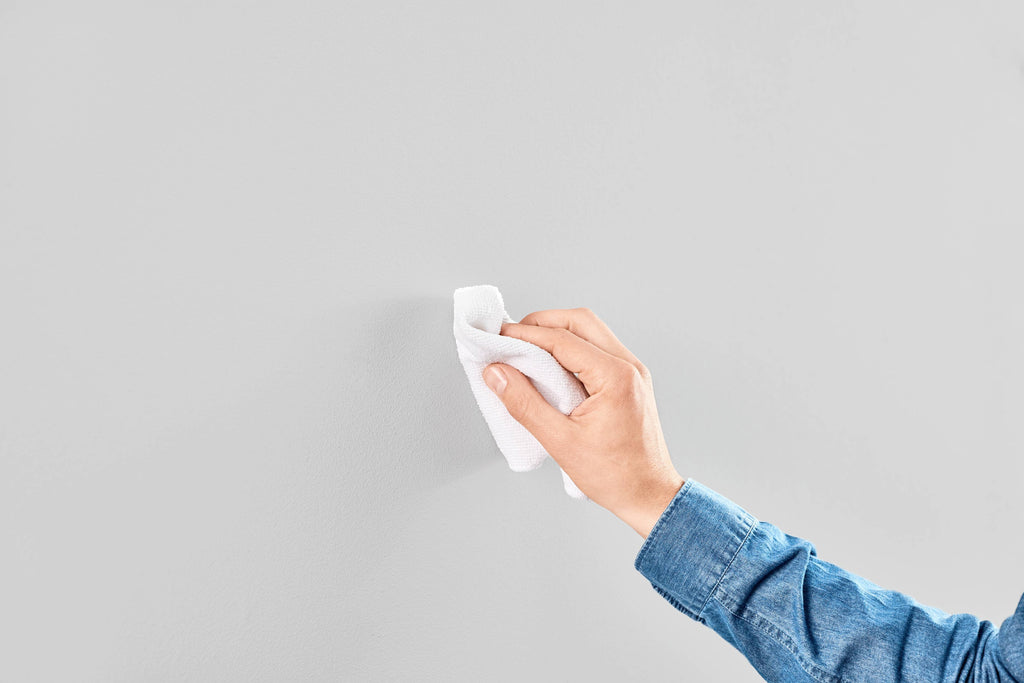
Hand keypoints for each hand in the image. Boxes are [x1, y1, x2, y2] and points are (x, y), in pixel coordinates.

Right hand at [481, 308, 684, 537]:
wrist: (649, 496)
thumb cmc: (615, 476)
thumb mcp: (560, 442)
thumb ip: (524, 404)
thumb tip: (496, 374)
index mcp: (615, 377)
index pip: (563, 339)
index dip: (525, 335)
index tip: (498, 338)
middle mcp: (629, 367)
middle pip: (581, 322)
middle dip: (542, 324)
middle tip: (512, 339)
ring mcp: (632, 372)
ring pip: (590, 332)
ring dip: (557, 335)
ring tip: (527, 353)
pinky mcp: (629, 381)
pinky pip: (597, 351)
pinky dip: (571, 350)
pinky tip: (550, 369)